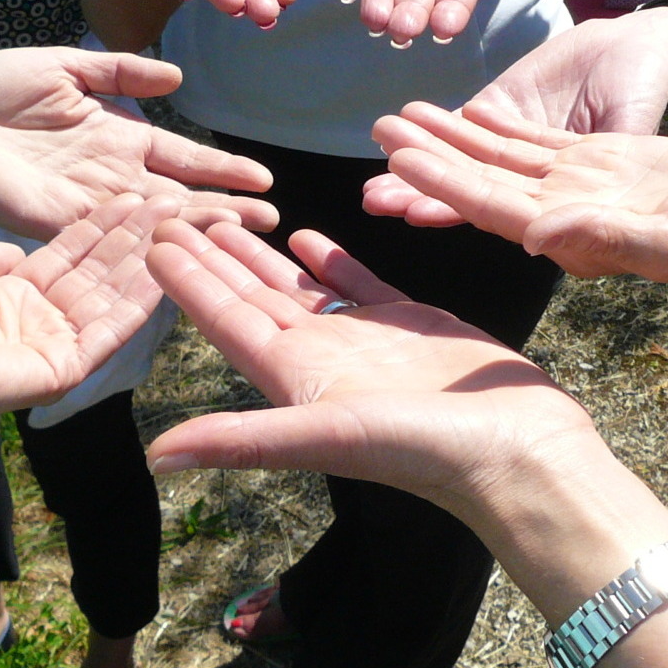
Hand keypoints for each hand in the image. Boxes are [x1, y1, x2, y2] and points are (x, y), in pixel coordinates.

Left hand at [0, 47, 277, 238]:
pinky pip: (110, 234)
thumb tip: (176, 77)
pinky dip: (143, 240)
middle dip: (224, 208)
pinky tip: (180, 245)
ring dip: (197, 228)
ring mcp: (87, 202)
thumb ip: (118, 72)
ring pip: (154, 220)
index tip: (262, 181)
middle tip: (271, 221)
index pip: (181, 158)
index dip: (220, 170)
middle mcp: (111, 176)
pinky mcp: (57, 221)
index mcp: (117, 138)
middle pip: (180, 196)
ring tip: (242, 237)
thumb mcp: (65, 68)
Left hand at [0, 193, 179, 431]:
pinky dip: (136, 302)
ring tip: (175, 225)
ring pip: (110, 298)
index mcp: (11, 295)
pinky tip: (162, 270)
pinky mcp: (63, 368)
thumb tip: (17, 253)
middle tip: (170, 203)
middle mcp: (38, 320)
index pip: (70, 256)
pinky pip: (108, 332)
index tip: (133, 197)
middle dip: (133, 237)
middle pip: (97, 273)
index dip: (100, 226)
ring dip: (144, 262)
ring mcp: (53, 345)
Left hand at [142, 219, 597, 518]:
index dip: (186, 281)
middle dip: (211, 257)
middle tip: (174, 209)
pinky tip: (309, 237)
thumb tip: (156, 458)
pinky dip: (331, 263)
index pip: (225, 319)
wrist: (516, 452)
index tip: (150, 235)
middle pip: (251, 298)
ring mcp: (365, 343)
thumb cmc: (425, 449)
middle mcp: (320, 360)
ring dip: (261, 256)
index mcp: (293, 378)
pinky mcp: (411, 325)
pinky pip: (358, 285)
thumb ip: (242, 439)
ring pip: (298, 289)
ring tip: (227, 217)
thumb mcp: (323, 436)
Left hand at [370, 103, 667, 280]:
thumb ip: (604, 238)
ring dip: (450, 137)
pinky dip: (496, 126)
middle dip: (426, 158)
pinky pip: (532, 142)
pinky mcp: (594, 162)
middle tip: (376, 130)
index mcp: (568, 232)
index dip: (438, 182)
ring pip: (496, 159)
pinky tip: (464, 110)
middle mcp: (560, 211)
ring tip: (402, 113)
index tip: (394, 160)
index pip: (486, 206)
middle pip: (478, 181)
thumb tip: (535, 235)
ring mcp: (574, 186)